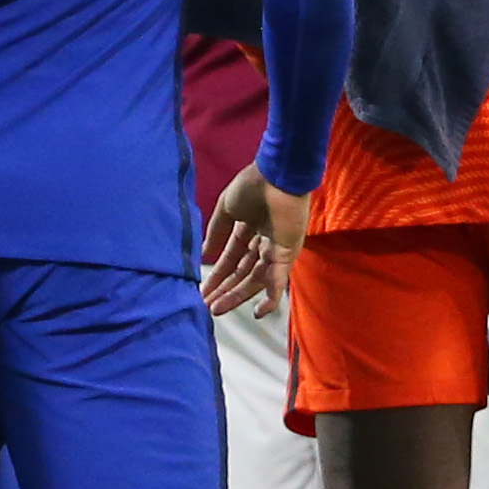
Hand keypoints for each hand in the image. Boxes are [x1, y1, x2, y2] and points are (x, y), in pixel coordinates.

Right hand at [203, 164, 307, 316]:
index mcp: (248, 230)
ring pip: (255, 280)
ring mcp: (276, 250)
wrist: (276, 176)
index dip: (217, 275)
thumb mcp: (226, 209)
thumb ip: (216, 233)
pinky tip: (258, 312)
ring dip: (237, 295)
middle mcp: (263, 243)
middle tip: (208, 306)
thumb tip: (204, 256)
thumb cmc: (252, 186)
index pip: (231, 259)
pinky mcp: (287, 254)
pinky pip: (278, 279)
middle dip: (225, 289)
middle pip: (242, 273)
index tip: (202, 291)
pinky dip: (270, 297)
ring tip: (218, 309)